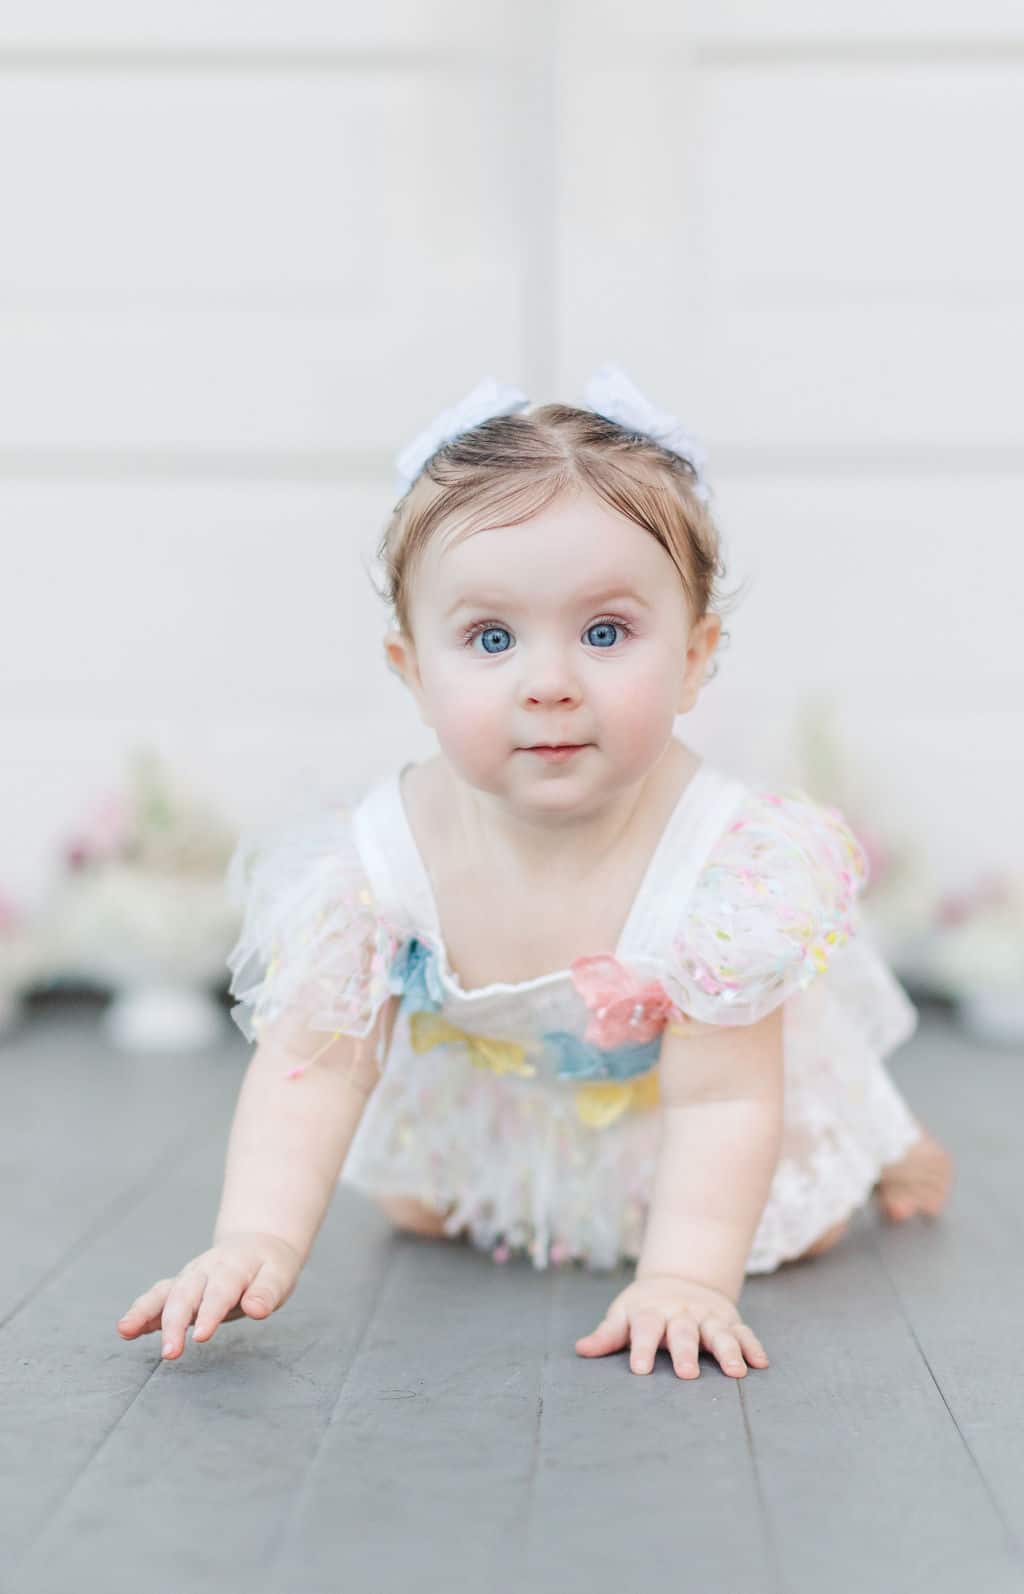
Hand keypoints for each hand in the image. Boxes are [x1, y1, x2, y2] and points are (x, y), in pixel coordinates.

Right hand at [115, 1231, 303, 1359]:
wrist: (256, 1244)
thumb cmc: (269, 1266)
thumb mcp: (279, 1276)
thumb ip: (266, 1293)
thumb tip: (257, 1310)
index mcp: (232, 1267)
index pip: (220, 1291)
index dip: (210, 1313)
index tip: (201, 1338)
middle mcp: (205, 1270)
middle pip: (186, 1294)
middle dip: (174, 1323)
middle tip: (169, 1353)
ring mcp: (190, 1277)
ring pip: (165, 1293)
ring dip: (145, 1313)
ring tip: (126, 1331)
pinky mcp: (180, 1287)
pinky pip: (157, 1297)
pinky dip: (141, 1312)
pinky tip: (126, 1331)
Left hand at [575, 1273, 769, 1377]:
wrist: (680, 1279)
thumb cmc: (646, 1307)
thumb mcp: (624, 1315)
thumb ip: (607, 1334)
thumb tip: (581, 1350)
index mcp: (651, 1312)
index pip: (645, 1328)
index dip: (642, 1348)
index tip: (640, 1369)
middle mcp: (681, 1313)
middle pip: (683, 1331)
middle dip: (686, 1352)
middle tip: (687, 1374)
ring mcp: (706, 1316)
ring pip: (718, 1332)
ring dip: (727, 1350)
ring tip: (735, 1372)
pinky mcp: (728, 1320)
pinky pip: (743, 1332)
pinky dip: (752, 1346)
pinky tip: (760, 1363)